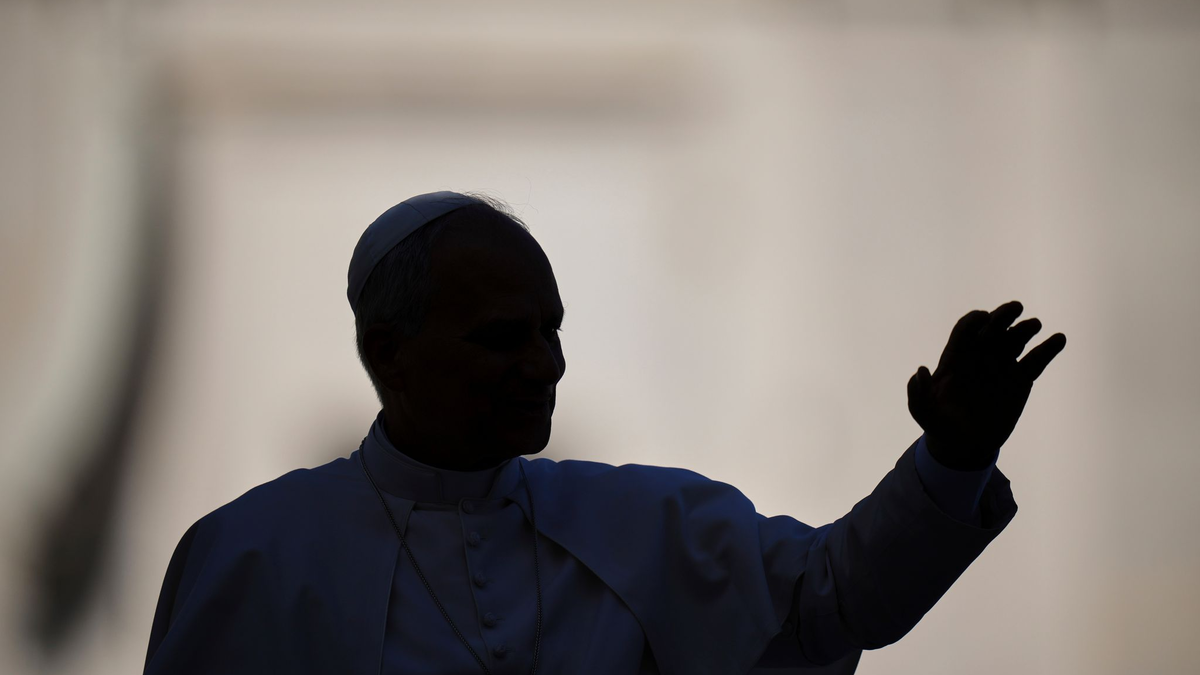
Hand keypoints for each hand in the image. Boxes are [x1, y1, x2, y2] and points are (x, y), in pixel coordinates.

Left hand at [908, 301, 1065, 469]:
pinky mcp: (1021, 379)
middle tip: (1015, 308)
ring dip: (1026, 328)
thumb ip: (918, 392)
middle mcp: (981, 355)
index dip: (974, 321)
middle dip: (1003, 315)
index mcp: (957, 356)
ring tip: (1034, 325)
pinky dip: (1048, 348)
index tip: (984, 321)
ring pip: (1016, 338)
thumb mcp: (923, 411)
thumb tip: (922, 370)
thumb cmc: (939, 424)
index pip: (966, 328)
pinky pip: (1037, 360)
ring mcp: (1002, 365)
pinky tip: (1059, 339)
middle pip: (994, 326)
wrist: (965, 445)